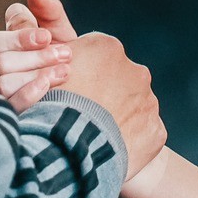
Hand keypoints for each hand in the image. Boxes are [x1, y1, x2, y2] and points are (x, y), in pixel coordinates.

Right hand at [0, 0, 77, 111]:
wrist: (79, 108)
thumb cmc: (65, 65)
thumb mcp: (60, 36)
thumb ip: (49, 13)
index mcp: (2, 48)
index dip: (20, 35)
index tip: (46, 37)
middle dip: (33, 55)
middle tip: (65, 54)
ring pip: (2, 79)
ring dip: (34, 72)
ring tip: (65, 72)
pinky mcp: (4, 118)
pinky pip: (7, 104)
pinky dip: (27, 93)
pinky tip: (48, 87)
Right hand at [65, 31, 165, 178]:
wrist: (70, 149)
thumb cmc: (51, 106)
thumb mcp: (41, 69)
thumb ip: (54, 55)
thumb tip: (55, 52)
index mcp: (107, 47)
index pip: (96, 55)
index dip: (81, 74)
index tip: (70, 91)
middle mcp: (135, 69)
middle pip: (119, 79)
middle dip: (105, 94)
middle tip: (82, 115)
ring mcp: (149, 102)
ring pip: (134, 107)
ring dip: (118, 117)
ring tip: (93, 136)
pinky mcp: (156, 131)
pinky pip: (144, 134)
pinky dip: (130, 141)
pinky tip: (109, 150)